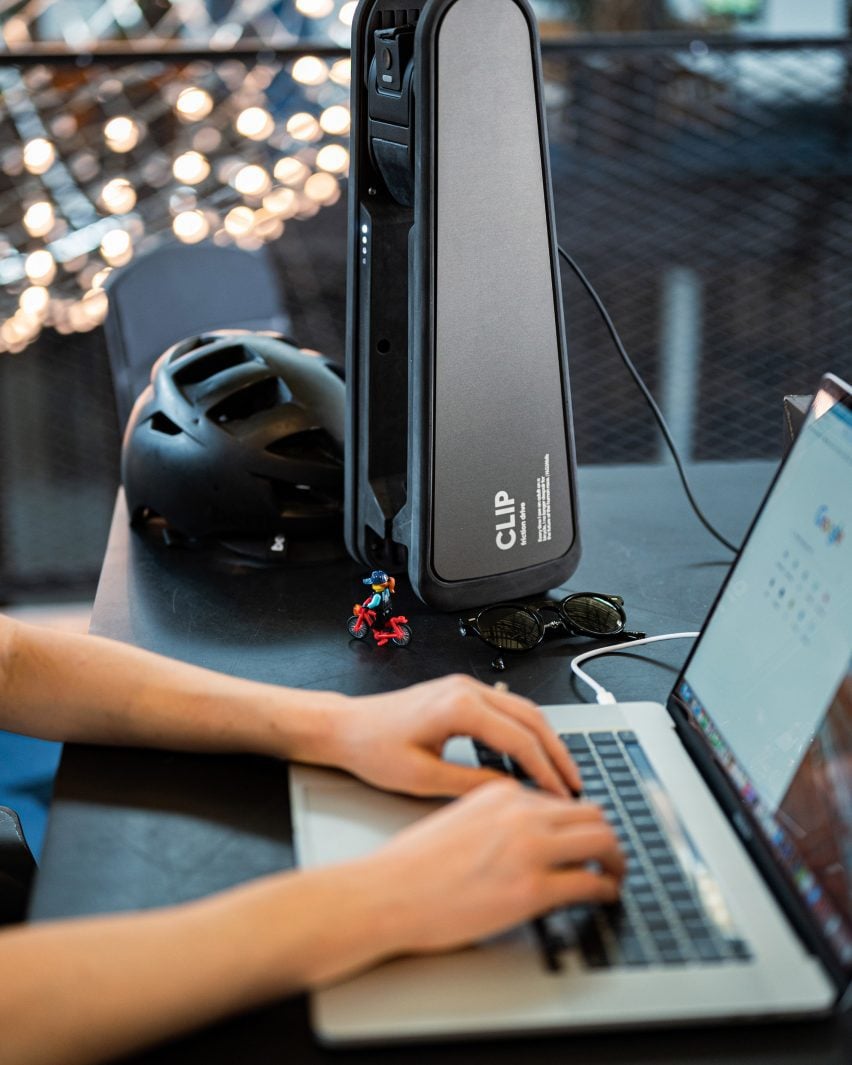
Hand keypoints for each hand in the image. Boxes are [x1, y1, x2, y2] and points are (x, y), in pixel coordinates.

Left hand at [330, 674, 580, 797]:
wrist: (345, 727)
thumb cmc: (372, 749)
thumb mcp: (422, 778)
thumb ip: (471, 784)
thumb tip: (511, 792)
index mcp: (459, 707)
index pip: (519, 739)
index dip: (546, 770)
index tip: (561, 795)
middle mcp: (466, 690)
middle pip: (531, 718)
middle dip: (558, 753)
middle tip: (575, 785)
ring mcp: (464, 687)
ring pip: (523, 709)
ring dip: (546, 740)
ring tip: (561, 774)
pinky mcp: (460, 694)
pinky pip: (507, 708)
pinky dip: (527, 731)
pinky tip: (533, 756)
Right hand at [359, 779, 623, 955]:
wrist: (387, 892)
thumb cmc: (410, 864)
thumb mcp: (457, 818)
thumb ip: (496, 818)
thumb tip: (525, 833)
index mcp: (500, 794)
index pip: (561, 797)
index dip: (581, 818)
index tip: (587, 833)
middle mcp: (520, 814)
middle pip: (591, 813)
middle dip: (609, 834)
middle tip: (612, 853)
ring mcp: (528, 850)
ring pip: (602, 841)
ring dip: (616, 859)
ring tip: (616, 874)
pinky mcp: (531, 889)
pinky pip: (590, 883)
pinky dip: (606, 889)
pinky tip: (604, 895)